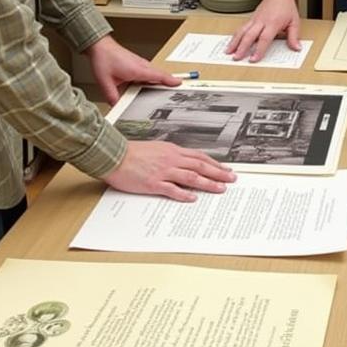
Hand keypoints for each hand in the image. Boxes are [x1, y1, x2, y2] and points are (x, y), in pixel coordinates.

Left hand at [86, 35, 180, 104]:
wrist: (100, 46)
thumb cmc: (104, 58)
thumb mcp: (105, 81)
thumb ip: (112, 96)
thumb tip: (116, 106)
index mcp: (137, 70)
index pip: (158, 76)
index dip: (170, 80)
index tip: (179, 83)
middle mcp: (142, 65)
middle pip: (160, 75)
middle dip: (169, 82)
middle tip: (178, 91)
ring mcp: (141, 63)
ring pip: (155, 73)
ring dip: (161, 80)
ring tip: (166, 90)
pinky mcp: (138, 63)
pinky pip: (150, 72)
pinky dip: (154, 78)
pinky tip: (150, 85)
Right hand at [104, 141, 235, 201]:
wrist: (114, 155)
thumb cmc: (133, 152)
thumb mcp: (157, 148)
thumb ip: (171, 154)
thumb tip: (184, 160)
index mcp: (173, 151)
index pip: (199, 157)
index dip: (215, 163)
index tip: (226, 169)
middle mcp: (171, 160)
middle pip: (200, 166)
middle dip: (219, 173)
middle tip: (232, 179)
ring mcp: (163, 172)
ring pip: (191, 177)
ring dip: (208, 183)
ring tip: (221, 189)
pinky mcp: (154, 183)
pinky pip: (172, 190)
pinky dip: (184, 194)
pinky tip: (194, 198)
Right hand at [225, 0, 300, 61]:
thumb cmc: (286, 7)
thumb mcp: (294, 22)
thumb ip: (294, 36)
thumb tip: (297, 48)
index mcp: (273, 23)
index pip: (264, 38)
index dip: (259, 50)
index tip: (254, 59)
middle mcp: (261, 21)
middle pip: (249, 36)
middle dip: (242, 48)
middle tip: (236, 58)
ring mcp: (255, 19)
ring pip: (241, 31)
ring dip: (234, 42)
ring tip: (228, 52)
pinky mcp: (251, 19)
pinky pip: (241, 28)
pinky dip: (235, 36)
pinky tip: (231, 43)